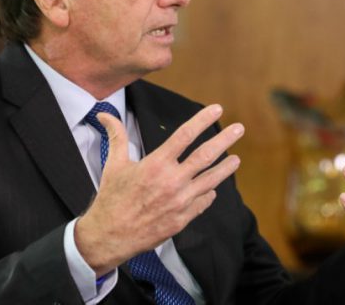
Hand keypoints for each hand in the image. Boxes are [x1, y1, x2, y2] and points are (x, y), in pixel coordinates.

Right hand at [75, 104, 244, 274]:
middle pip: (206, 155)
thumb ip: (116, 137)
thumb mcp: (113, 165)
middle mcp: (172, 181)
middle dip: (225, 140)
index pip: (185, 135)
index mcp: (156, 164)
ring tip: (236, 160)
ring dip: (225, 168)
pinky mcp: (182, 219)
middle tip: (239, 129)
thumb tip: (105, 115)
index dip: (203, 120)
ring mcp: (180, 202)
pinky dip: (209, 193)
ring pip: (210, 180)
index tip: (217, 109)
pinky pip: (203, 202)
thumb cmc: (111, 198)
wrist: (110, 235)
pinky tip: (213, 189)